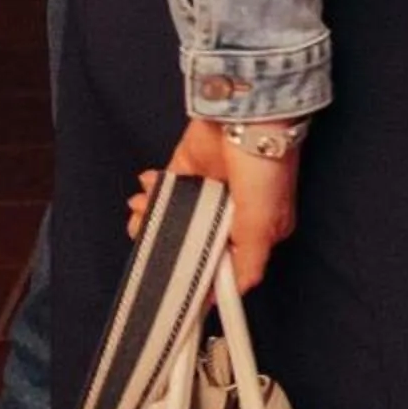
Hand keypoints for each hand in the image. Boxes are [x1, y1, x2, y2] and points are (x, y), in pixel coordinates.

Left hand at [127, 119, 300, 292]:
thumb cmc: (267, 163)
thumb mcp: (264, 222)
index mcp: (257, 229)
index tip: (176, 289)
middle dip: (166, 244)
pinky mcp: (187, 171)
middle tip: (149, 245)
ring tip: (140, 214)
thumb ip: (249, 262)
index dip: (200, 277)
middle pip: (191, 242)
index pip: (224, 265)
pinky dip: (148, 195)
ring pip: (171, 218)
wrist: (246, 115)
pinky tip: (144, 194)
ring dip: (150, 219)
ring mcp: (207, 191)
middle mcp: (232, 212)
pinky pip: (161, 193)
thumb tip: (237, 293)